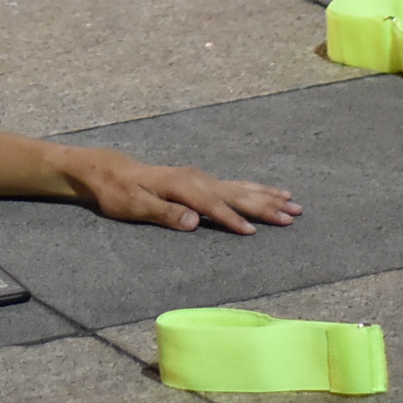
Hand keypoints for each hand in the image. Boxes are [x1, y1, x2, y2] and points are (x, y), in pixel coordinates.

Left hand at [64, 148, 299, 234]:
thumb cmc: (118, 192)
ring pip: (241, 188)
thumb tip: (194, 222)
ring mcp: (200, 178)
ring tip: (293, 203)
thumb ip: (165, 214)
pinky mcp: (200, 181)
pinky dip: (255, 189)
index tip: (254, 232)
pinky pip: (234, 185)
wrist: (109, 171)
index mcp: (182, 186)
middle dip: (265, 205)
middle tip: (293, 215)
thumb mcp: (134, 206)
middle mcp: (196, 179)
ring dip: (267, 197)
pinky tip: (268, 192)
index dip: (232, 219)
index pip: (212, 206)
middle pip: (236, 194)